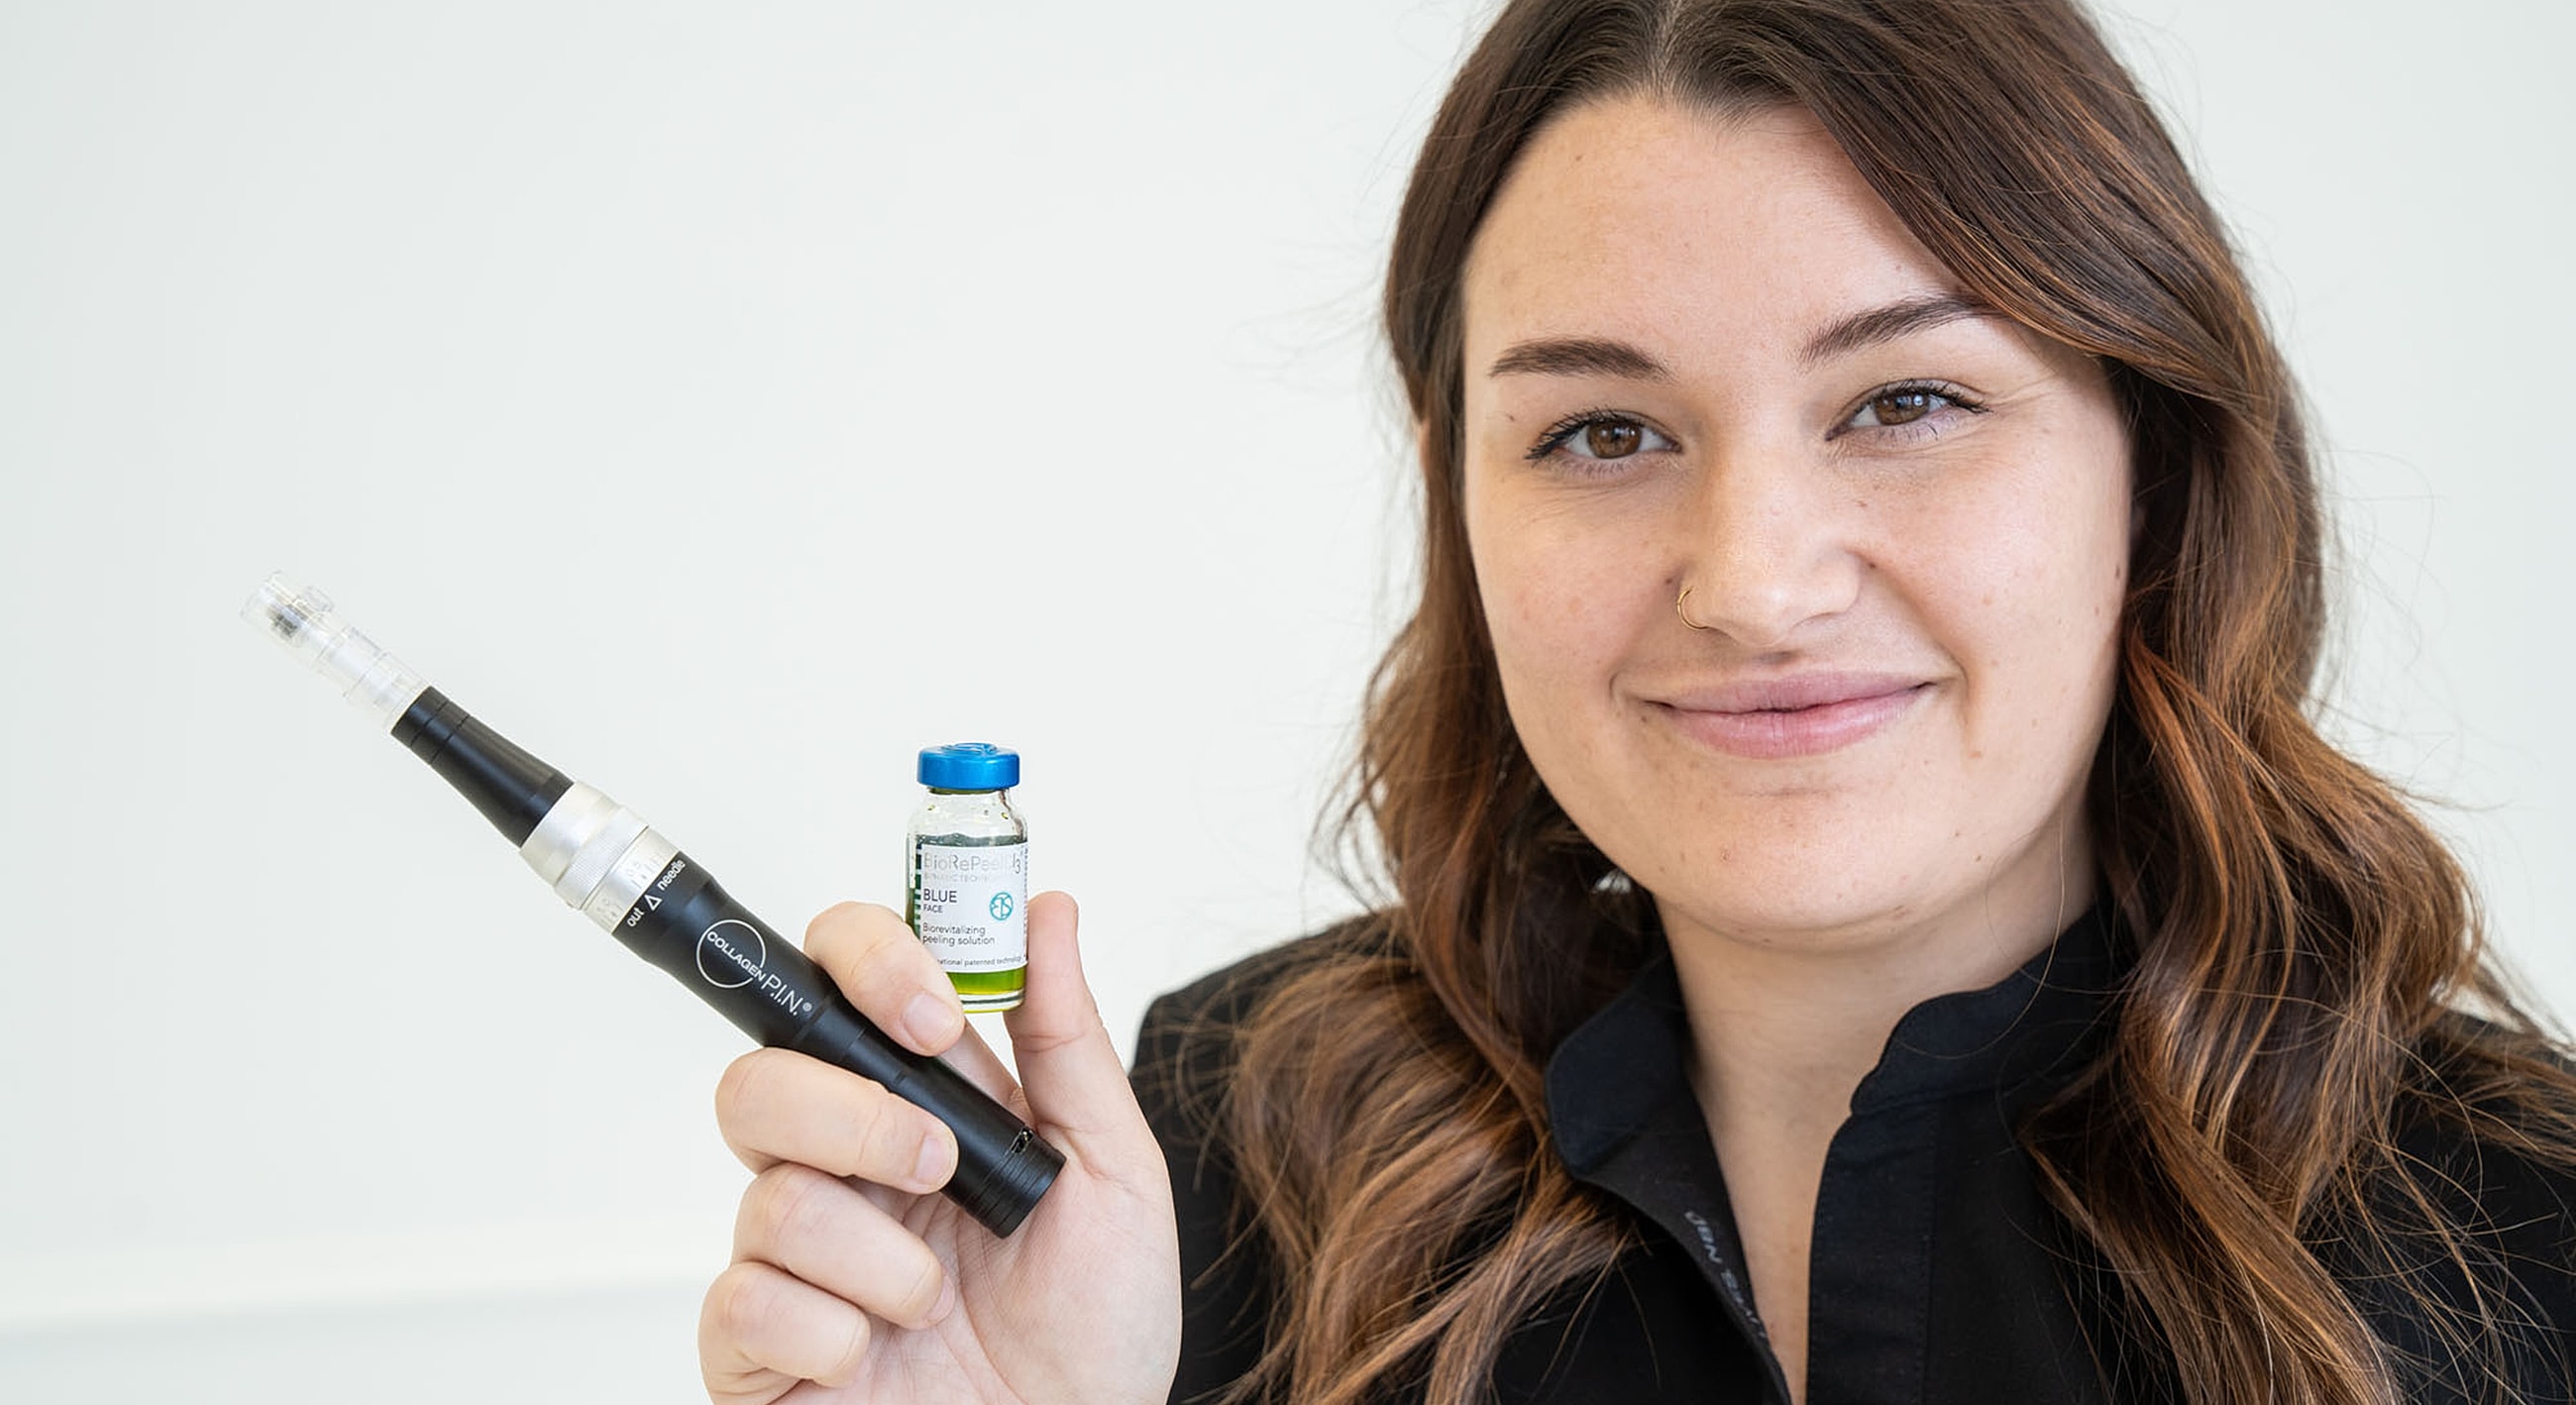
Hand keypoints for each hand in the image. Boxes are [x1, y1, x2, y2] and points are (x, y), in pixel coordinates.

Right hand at [700, 891, 1179, 1403]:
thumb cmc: (1097, 1334)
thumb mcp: (1114, 1171)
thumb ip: (1067, 1039)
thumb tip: (1044, 909)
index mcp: (923, 1109)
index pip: (840, 983)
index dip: (867, 965)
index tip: (933, 1013)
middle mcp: (843, 1169)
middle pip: (763, 1074)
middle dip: (855, 1117)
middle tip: (938, 1171)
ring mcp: (792, 1258)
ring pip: (770, 1194)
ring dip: (879, 1258)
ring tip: (934, 1304)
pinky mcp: (753, 1347)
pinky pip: (745, 1300)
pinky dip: (831, 1333)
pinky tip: (876, 1357)